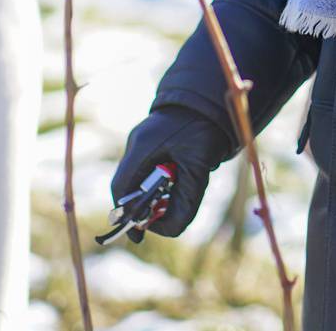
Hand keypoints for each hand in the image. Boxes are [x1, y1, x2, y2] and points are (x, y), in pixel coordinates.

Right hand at [111, 105, 232, 238]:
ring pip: (140, 180)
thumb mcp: (198, 167)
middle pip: (129, 186)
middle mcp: (138, 144)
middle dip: (143, 207)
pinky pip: (149, 170)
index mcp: (142, 147)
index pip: (122, 189)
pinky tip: (177, 183)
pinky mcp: (155, 142)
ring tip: (172, 200)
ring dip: (153, 196)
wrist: (213, 99)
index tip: (139, 235)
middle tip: (159, 220)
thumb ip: (185, 201)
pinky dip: (160, 184)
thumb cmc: (204, 129)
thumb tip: (170, 230)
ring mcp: (144, 142)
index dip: (127, 215)